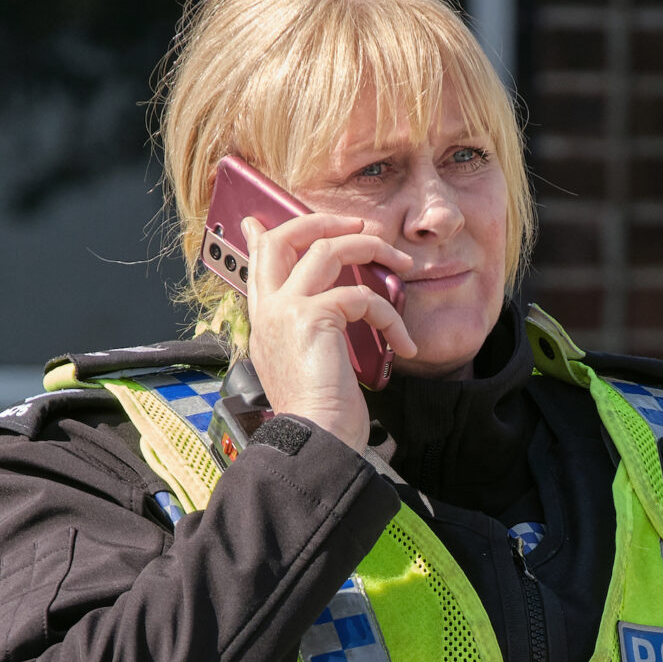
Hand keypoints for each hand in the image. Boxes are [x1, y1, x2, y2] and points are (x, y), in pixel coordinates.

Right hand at [241, 210, 416, 450]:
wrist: (315, 441)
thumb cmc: (320, 415)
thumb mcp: (308, 366)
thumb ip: (310, 332)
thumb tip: (334, 314)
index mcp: (265, 322)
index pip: (258, 262)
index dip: (265, 234)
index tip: (265, 220)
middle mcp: (269, 311)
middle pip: (285, 238)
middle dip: (322, 220)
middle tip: (359, 223)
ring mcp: (286, 310)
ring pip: (327, 250)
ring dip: (370, 248)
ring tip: (401, 261)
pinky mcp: (313, 318)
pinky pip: (362, 296)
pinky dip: (390, 316)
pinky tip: (404, 344)